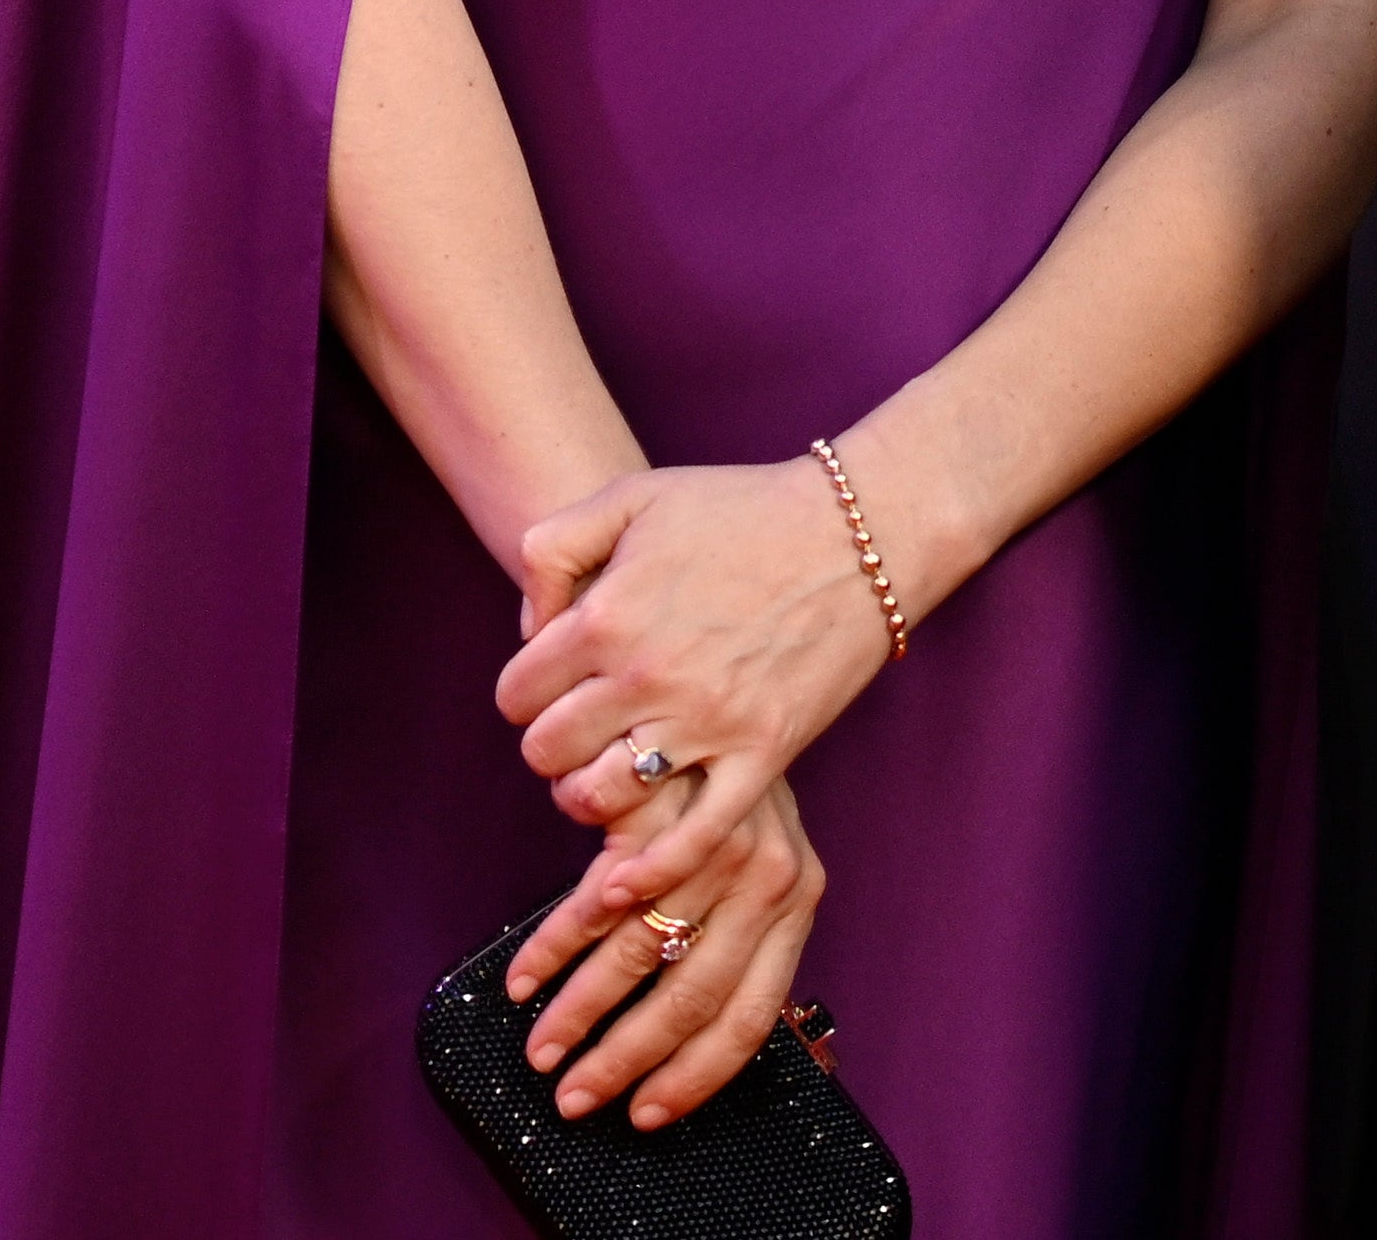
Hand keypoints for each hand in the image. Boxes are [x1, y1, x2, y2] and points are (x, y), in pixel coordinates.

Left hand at [494, 459, 894, 898]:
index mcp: (606, 614)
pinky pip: (693, 837)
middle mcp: (647, 674)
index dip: (527, 693)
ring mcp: (706, 721)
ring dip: (587, 798)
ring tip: (605, 776)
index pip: (517, 693)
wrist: (859, 532)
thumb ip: (554, 546)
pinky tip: (621, 880)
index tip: (554, 689)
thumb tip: (529, 627)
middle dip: (552, 747)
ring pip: (601, 798)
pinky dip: (649, 869)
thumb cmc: (741, 510)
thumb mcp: (632, 496)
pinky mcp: (761, 754)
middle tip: (581, 732)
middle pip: (547, 752)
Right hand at [506, 765, 827, 1130]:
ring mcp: (708, 849)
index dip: (696, 1075)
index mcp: (797, 905)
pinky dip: (553, 950)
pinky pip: (592, 906)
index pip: (750, 1016)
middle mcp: (764, 883)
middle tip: (574, 1098)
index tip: (647, 1115)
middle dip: (624, 1060)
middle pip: (689, 999)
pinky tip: (523, 979)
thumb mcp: (758, 866)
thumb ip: (734, 938)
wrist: (714, 691)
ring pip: (635, 959)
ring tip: (539, 1050)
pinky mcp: (653, 820)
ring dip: (577, 1014)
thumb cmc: (729, 795)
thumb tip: (679, 1040)